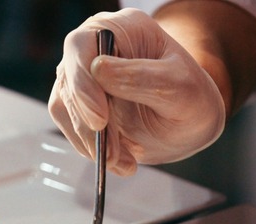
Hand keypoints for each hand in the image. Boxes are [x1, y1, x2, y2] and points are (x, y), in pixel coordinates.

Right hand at [49, 8, 225, 175]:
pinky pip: (71, 129)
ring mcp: (82, 78)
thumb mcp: (180, 87)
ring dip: (91, 142)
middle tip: (113, 155)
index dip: (83, 82)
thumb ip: (143, 77)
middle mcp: (93, 49)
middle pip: (69, 81)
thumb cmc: (191, 98)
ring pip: (65, 109)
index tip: (100, 119)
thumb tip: (98, 70)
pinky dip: (92, 150)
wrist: (189, 123)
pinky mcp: (77, 106)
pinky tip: (120, 161)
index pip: (82, 46)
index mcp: (121, 29)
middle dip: (89, 124)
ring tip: (124, 162)